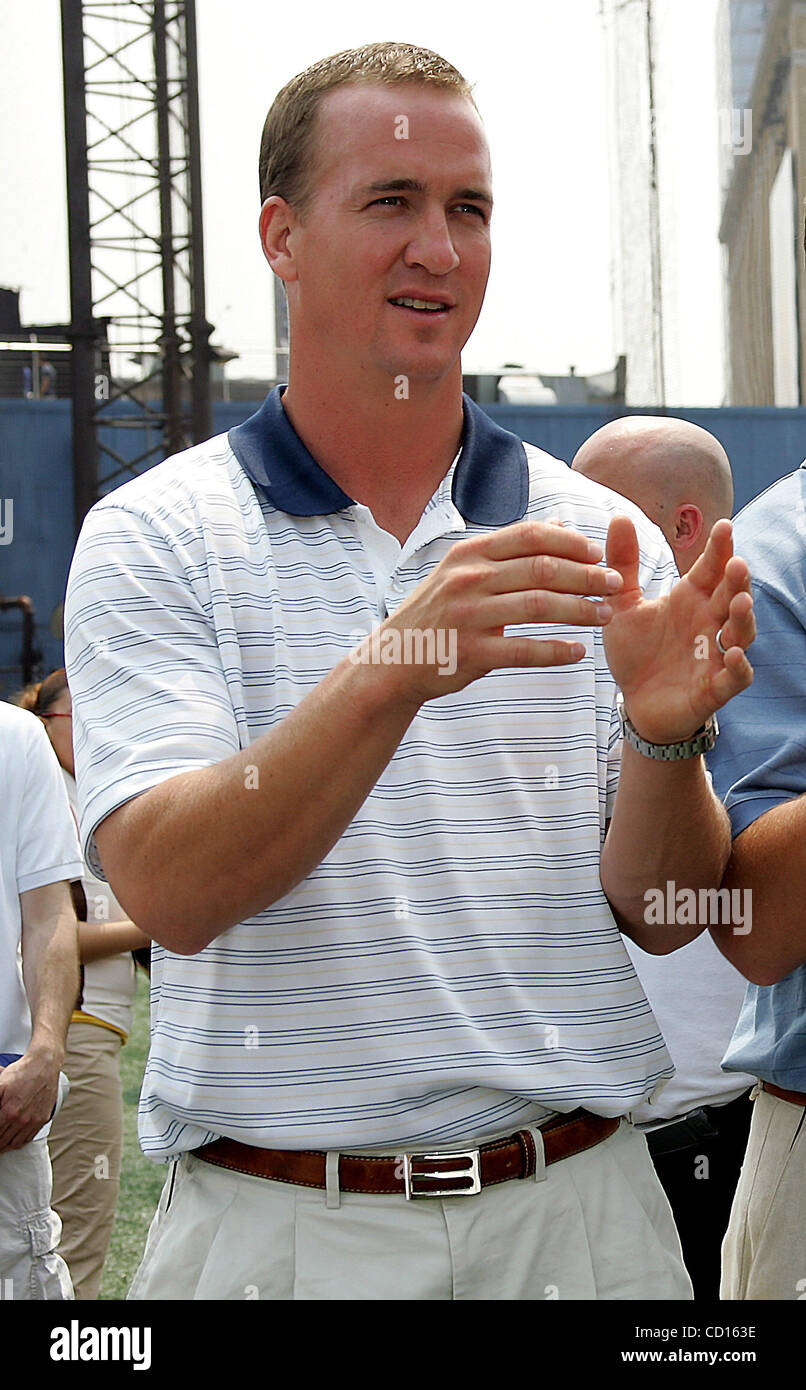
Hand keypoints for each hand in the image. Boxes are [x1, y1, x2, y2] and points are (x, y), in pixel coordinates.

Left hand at [0, 1048, 60, 1151]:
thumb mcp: (0, 1084)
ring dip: (5, 1147)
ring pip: (16, 1143)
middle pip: (3, 1141)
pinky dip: (19, 1143)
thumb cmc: (22, 1072)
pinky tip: (14, 1142)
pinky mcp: (43, 1118)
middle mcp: (22, 1119)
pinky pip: (29, 1138)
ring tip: (0, 1146)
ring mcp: (34, 1120)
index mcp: (9, 1112)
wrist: (44, 1065)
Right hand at [362, 517, 623, 702]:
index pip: (530, 536)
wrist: (393, 661)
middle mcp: (468, 579)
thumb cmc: (437, 614)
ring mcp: (468, 615)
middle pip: (542, 569)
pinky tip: (578, 652)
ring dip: (579, 610)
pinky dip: (555, 651)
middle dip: (587, 576)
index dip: (571, 542)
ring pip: (538, 606)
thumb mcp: (462, 571)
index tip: (599, 554)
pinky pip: (523, 650)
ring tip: (605, 616)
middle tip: (615, 584)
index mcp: (469, 554)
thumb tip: (560, 523)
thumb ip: (510, 549)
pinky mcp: (470, 652)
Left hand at [602, 516, 754, 742]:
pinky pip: (735, 677)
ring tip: (741, 602)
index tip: (723, 525)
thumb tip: (619, 516)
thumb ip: (622, 565)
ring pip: (741, 633)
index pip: (712, 568)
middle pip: (732, 596)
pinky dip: (738, 666)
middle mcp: (710, 623)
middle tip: (736, 562)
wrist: (635, 702)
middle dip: (738, 580)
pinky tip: (733, 654)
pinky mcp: (714, 688)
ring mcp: (716, 655)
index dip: (720, 549)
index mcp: (692, 599)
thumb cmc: (637, 652)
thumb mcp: (621, 606)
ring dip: (744, 618)